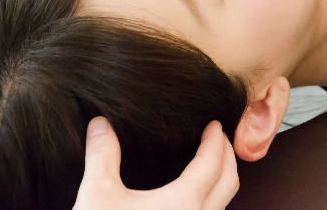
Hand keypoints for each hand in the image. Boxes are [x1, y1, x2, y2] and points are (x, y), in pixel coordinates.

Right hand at [74, 118, 238, 209]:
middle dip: (227, 156)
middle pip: (229, 182)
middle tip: (217, 138)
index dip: (216, 139)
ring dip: (221, 181)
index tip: (214, 124)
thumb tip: (99, 124)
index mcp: (184, 203)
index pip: (213, 162)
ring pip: (222, 205)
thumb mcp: (97, 195)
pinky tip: (190, 199)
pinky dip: (210, 202)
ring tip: (207, 164)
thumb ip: (101, 155)